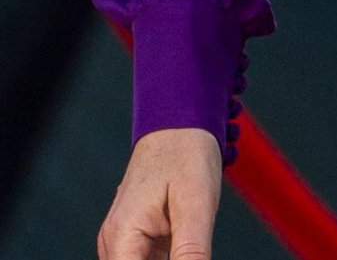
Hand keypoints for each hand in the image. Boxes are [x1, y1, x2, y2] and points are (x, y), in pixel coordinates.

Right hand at [97, 127, 222, 258]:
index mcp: (120, 238)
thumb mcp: (196, 205)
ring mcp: (123, 241)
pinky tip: (188, 246)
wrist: (180, 117)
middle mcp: (114, 243)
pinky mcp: (137, 237)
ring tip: (190, 240)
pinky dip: (170, 259)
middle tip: (193, 247)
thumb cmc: (187, 151)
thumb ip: (191, 253)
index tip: (188, 258)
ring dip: (171, 259)